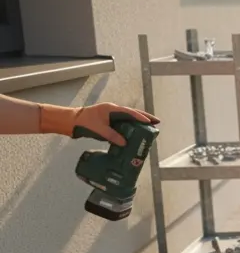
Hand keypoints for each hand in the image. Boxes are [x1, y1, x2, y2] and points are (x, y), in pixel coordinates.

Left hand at [40, 102, 158, 145]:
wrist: (71, 121)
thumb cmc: (83, 123)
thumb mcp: (99, 130)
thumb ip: (112, 136)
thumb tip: (124, 143)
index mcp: (111, 109)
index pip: (130, 113)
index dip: (141, 117)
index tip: (151, 122)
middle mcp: (113, 110)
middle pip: (132, 113)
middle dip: (144, 117)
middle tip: (156, 122)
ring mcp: (111, 115)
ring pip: (128, 117)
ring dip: (139, 121)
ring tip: (149, 127)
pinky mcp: (108, 120)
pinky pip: (123, 122)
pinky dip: (131, 126)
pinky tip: (135, 132)